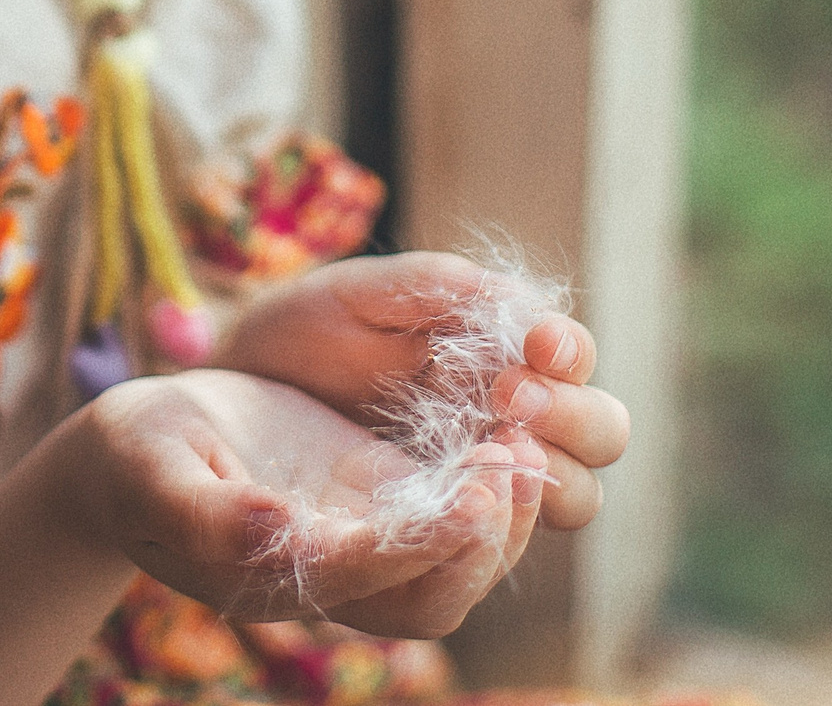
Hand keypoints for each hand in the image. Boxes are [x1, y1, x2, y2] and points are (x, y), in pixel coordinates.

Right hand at [53, 367, 541, 639]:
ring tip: (524, 445)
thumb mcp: (153, 472)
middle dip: (482, 545)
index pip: (366, 579)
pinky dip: (486, 491)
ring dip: (499, 521)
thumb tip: (273, 530)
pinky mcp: (373, 501)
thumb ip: (203, 510)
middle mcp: (328, 578)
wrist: (137, 452)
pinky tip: (505, 433)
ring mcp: (357, 541)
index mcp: (271, 577)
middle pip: (429, 599)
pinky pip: (445, 520)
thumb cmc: (134, 459)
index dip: (424, 545)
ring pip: (451, 571)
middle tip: (513, 463)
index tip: (473, 492)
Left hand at [218, 253, 630, 531]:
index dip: (568, 350)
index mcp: (501, 352)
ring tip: (495, 450)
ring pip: (569, 496)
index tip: (538, 343)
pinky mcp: (445, 532)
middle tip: (510, 396)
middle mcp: (510, 418)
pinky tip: (464, 501)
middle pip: (599, 434)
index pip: (572, 357)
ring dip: (553, 477)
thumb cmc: (300, 332)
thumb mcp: (359, 295)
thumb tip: (527, 303)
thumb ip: (436, 287)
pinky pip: (499, 543)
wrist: (232, 398)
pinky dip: (499, 527)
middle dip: (574, 416)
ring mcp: (484, 479)